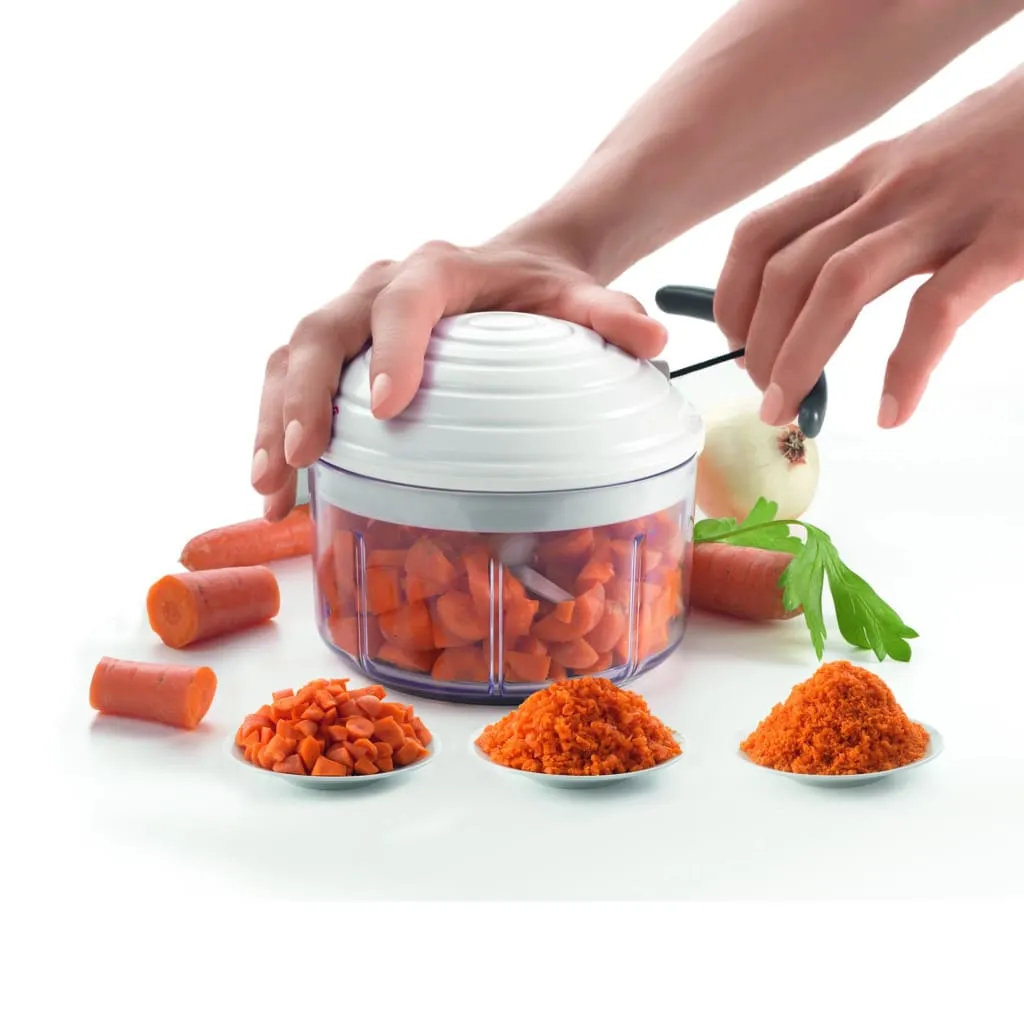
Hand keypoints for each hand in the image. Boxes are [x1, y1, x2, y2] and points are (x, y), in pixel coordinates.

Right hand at [250, 234, 666, 519]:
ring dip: (272, 423)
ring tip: (271, 489)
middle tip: (302, 456)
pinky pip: (289, 381)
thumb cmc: (538, 288)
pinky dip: (276, 431)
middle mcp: (379, 285)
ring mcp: (350, 315)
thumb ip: (607, 314)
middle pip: (321, 329)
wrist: (510, 266)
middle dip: (303, 396)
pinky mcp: (337, 348)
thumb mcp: (574, 295)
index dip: (390, 349)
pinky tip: (280, 489)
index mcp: (437, 272)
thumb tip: (650, 339)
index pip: (404, 301)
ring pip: (289, 356)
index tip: (386, 406)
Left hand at [714, 65, 1023, 428]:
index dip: (731, 297)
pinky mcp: (1007, 238)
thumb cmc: (1001, 143)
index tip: (736, 342)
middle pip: (787, 269)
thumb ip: (866, 215)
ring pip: (840, 285)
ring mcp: (946, 211)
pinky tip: (892, 410)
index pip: (760, 235)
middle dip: (758, 343)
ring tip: (788, 407)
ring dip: (801, 356)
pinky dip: (906, 367)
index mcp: (861, 174)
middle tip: (764, 394)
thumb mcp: (914, 166)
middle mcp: (888, 188)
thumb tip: (814, 286)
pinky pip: (937, 310)